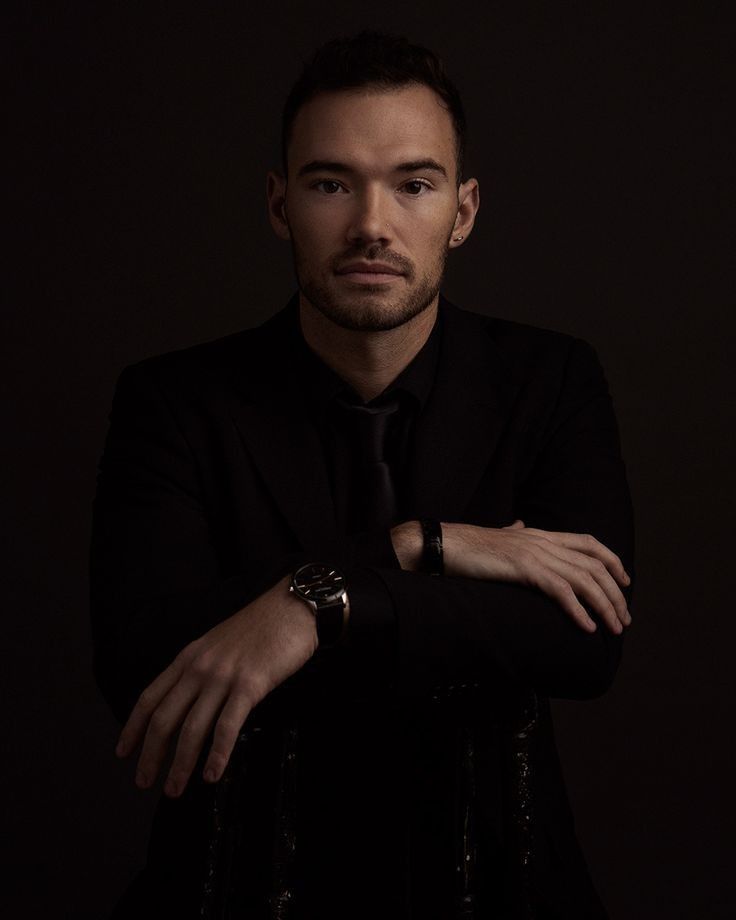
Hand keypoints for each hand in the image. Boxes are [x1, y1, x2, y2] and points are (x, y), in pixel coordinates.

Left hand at [115, 575, 317, 796]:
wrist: (290, 606)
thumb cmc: (260, 626)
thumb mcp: (217, 643)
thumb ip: (201, 669)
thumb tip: (192, 703)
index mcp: (188, 657)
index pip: (150, 697)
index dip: (133, 728)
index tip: (123, 752)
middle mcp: (199, 668)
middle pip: (164, 719)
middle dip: (150, 755)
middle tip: (144, 781)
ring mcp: (223, 676)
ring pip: (192, 729)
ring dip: (180, 764)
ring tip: (175, 789)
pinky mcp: (250, 685)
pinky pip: (227, 726)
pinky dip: (217, 755)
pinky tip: (212, 774)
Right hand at [391, 519, 630, 634]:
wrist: (446, 546)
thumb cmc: (469, 547)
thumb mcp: (498, 536)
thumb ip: (514, 531)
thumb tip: (519, 523)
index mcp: (540, 534)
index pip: (589, 543)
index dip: (612, 561)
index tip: (624, 583)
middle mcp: (544, 541)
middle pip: (594, 566)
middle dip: (614, 594)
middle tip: (622, 619)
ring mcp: (535, 553)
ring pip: (583, 580)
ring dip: (603, 606)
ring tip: (612, 628)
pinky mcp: (524, 569)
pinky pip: (561, 590)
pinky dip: (578, 610)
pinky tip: (587, 627)